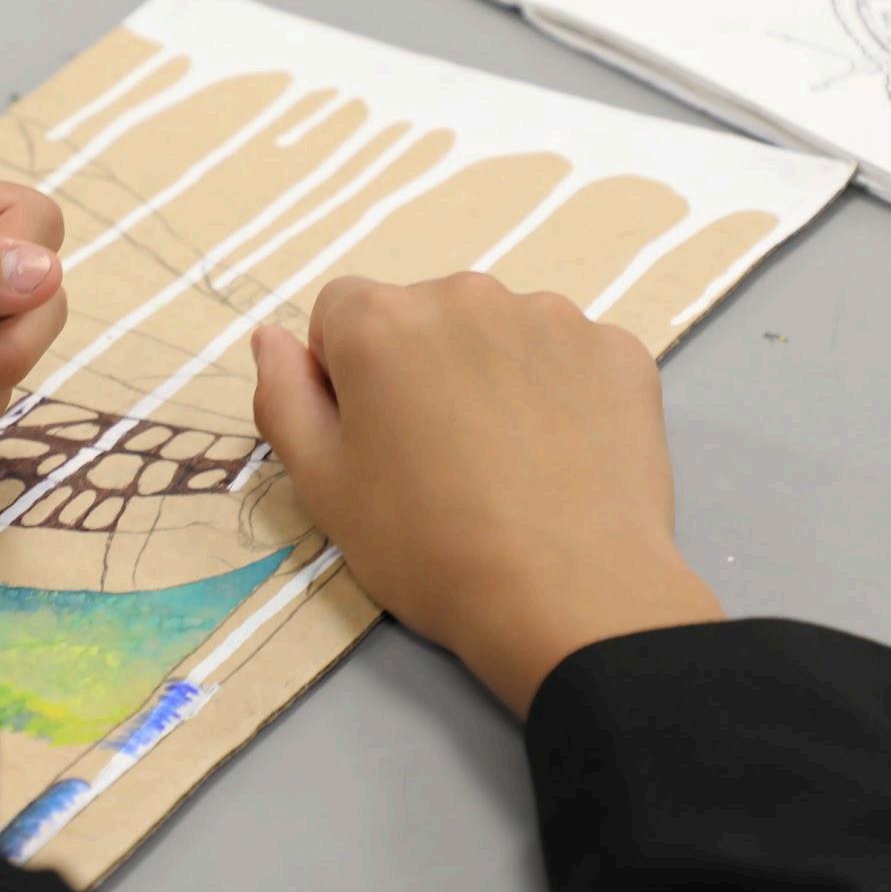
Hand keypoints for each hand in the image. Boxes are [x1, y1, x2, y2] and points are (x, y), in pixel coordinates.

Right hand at [250, 276, 721, 717]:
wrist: (571, 597)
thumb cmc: (427, 548)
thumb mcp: (323, 487)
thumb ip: (283, 397)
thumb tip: (272, 336)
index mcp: (381, 321)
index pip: (340, 312)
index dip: (345, 375)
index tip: (373, 438)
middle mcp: (466, 294)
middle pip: (424, 316)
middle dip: (421, 368)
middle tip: (439, 459)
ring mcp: (552, 317)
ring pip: (499, 333)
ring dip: (491, 374)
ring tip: (506, 462)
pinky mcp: (618, 349)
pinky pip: (570, 356)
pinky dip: (561, 392)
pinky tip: (562, 457)